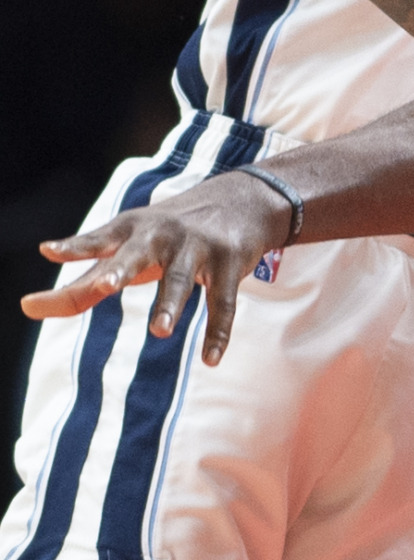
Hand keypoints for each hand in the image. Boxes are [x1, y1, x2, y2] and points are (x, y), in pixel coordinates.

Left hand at [22, 171, 290, 366]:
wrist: (242, 199)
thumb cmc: (167, 233)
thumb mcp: (128, 248)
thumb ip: (82, 281)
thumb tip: (26, 306)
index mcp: (132, 230)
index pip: (97, 241)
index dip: (74, 248)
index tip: (49, 251)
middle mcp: (160, 235)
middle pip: (136, 255)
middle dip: (120, 269)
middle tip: (105, 285)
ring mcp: (197, 247)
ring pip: (180, 279)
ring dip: (169, 305)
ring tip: (159, 332)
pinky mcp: (228, 262)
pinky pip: (222, 302)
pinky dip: (218, 332)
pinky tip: (210, 360)